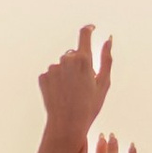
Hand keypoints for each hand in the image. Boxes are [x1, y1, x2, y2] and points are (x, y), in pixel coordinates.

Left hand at [37, 25, 112, 152]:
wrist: (67, 124)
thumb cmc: (89, 105)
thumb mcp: (104, 82)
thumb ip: (106, 58)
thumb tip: (108, 38)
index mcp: (83, 59)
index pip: (84, 35)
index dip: (88, 29)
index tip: (91, 28)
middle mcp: (66, 60)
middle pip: (73, 54)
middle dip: (78, 63)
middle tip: (83, 84)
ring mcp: (52, 68)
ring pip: (62, 65)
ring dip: (67, 73)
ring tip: (71, 92)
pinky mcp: (42, 77)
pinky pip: (52, 74)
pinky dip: (57, 81)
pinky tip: (61, 94)